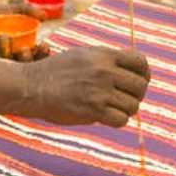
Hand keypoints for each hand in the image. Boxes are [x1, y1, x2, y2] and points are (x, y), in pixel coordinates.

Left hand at [0, 4, 50, 61]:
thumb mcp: (13, 10)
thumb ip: (29, 10)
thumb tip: (44, 16)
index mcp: (20, 50)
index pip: (35, 57)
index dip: (41, 55)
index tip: (45, 46)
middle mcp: (8, 59)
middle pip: (21, 67)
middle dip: (26, 60)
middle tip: (25, 50)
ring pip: (3, 63)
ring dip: (5, 51)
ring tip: (4, 36)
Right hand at [21, 47, 149, 126]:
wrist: (32, 86)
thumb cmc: (56, 72)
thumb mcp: (83, 55)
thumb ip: (107, 61)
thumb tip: (133, 72)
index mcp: (104, 55)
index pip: (141, 63)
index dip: (143, 75)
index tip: (136, 83)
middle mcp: (105, 70)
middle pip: (141, 86)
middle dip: (135, 95)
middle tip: (122, 99)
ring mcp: (100, 90)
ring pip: (133, 105)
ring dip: (124, 110)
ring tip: (109, 108)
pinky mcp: (93, 109)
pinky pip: (121, 120)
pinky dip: (116, 120)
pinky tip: (104, 116)